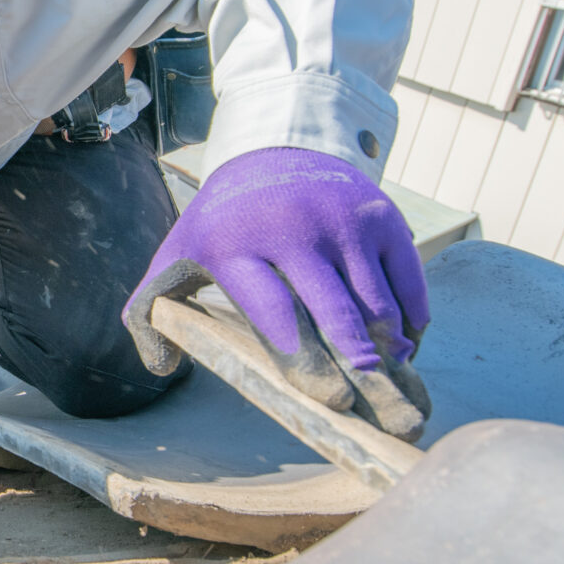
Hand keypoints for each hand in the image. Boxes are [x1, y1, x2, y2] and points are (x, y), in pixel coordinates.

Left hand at [124, 147, 431, 440]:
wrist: (272, 151)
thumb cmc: (222, 224)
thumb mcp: (176, 254)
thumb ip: (150, 310)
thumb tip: (161, 367)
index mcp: (236, 246)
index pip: (275, 311)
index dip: (304, 358)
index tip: (329, 400)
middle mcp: (294, 230)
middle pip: (336, 312)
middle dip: (360, 366)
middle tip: (382, 412)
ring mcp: (342, 220)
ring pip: (378, 303)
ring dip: (390, 351)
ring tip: (389, 384)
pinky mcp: (382, 215)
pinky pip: (408, 281)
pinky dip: (412, 321)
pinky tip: (403, 345)